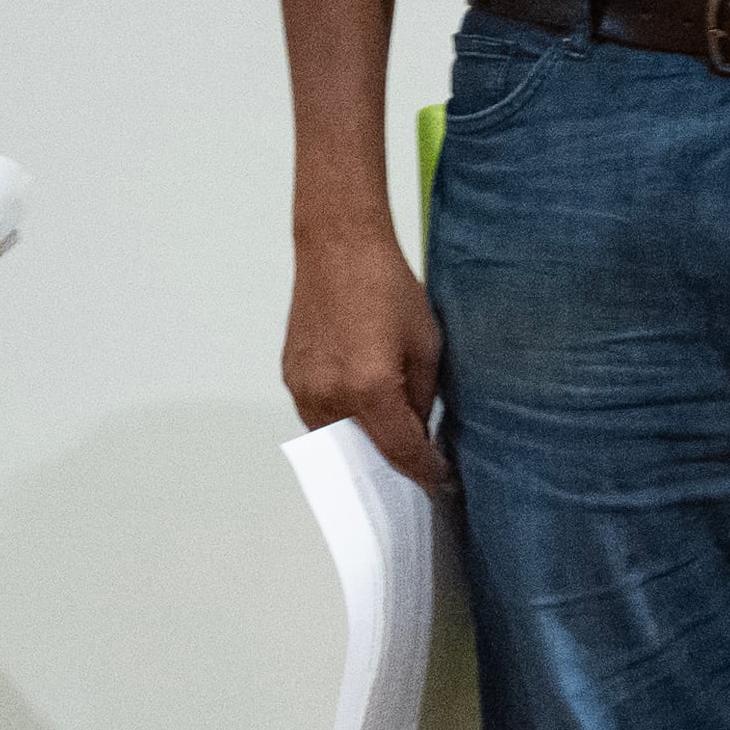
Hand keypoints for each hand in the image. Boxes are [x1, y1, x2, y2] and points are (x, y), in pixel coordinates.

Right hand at [286, 223, 445, 492]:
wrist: (338, 248)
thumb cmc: (388, 287)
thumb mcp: (426, 345)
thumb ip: (422, 398)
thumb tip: (417, 432)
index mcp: (371, 388)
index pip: (400, 452)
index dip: (424, 471)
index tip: (439, 480)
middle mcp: (331, 396)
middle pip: (363, 455)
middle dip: (391, 464)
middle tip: (417, 465)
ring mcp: (304, 389)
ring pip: (336, 441)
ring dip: (362, 444)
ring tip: (388, 436)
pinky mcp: (290, 378)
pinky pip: (317, 417)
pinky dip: (340, 421)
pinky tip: (360, 408)